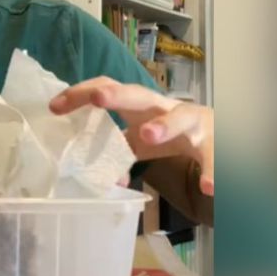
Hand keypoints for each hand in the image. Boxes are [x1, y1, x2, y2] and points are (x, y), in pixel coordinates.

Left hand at [49, 76, 213, 195]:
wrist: (222, 132)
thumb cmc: (174, 132)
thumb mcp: (143, 139)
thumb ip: (120, 152)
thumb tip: (100, 177)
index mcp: (140, 106)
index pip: (107, 88)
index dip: (81, 94)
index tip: (54, 107)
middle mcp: (164, 107)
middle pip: (139, 95)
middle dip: (118, 95)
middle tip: (98, 98)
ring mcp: (193, 122)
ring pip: (180, 117)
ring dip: (165, 125)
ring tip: (150, 135)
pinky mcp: (216, 142)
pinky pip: (214, 156)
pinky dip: (213, 170)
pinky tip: (208, 186)